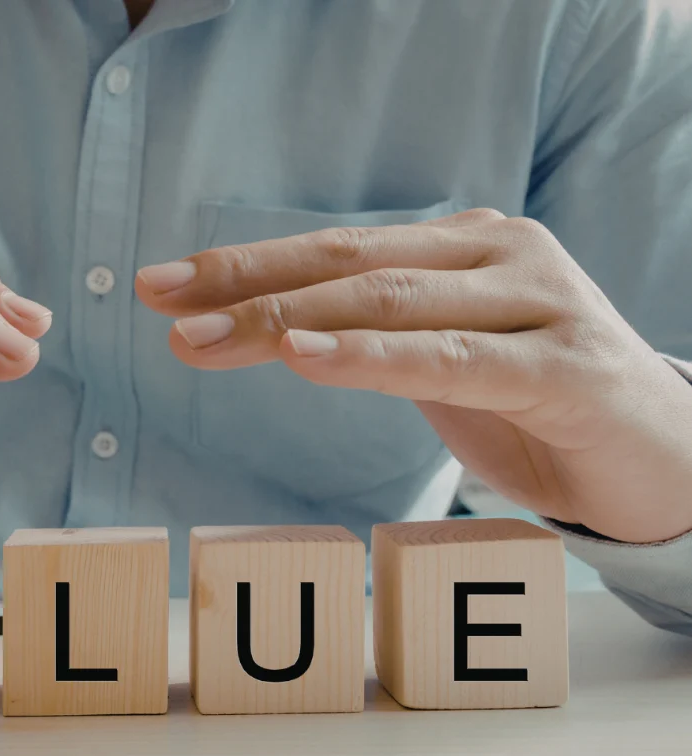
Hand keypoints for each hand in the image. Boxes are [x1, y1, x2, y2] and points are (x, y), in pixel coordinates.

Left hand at [137, 208, 691, 543]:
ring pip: (388, 301)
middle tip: (161, 301)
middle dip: (244, 287)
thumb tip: (274, 328)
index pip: (334, 249)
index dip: (244, 265)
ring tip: (201, 336)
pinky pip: (453, 358)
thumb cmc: (542, 407)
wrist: (669, 460)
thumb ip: (377, 336)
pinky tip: (303, 353)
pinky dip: (371, 355)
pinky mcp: (566, 367)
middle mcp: (500, 257)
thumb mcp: (444, 363)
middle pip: (347, 264)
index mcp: (463, 248)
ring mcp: (540, 303)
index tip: (162, 284)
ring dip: (283, 319)